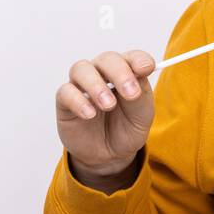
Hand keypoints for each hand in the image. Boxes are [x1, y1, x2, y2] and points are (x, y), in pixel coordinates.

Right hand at [55, 50, 156, 177]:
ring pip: (81, 69)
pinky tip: (90, 114)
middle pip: (107, 59)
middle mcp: (103, 73)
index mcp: (127, 72)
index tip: (147, 69)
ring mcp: (83, 85)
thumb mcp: (142, 116)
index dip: (139, 60)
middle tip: (130, 93)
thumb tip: (139, 75)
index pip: (132, 57)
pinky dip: (78, 101)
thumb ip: (140, 95)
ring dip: (96, 85)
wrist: (109, 155)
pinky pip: (66, 92)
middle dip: (120, 73)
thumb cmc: (127, 128)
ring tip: (109, 105)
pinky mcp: (66, 100)